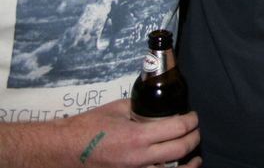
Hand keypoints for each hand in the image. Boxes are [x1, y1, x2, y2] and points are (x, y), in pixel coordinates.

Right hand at [62, 99, 200, 167]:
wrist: (64, 149)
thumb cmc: (88, 128)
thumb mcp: (119, 109)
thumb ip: (143, 109)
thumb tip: (161, 106)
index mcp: (137, 137)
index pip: (178, 128)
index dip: (191, 120)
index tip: (192, 116)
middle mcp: (138, 159)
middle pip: (180, 149)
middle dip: (194, 137)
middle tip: (195, 130)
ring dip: (189, 165)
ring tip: (195, 158)